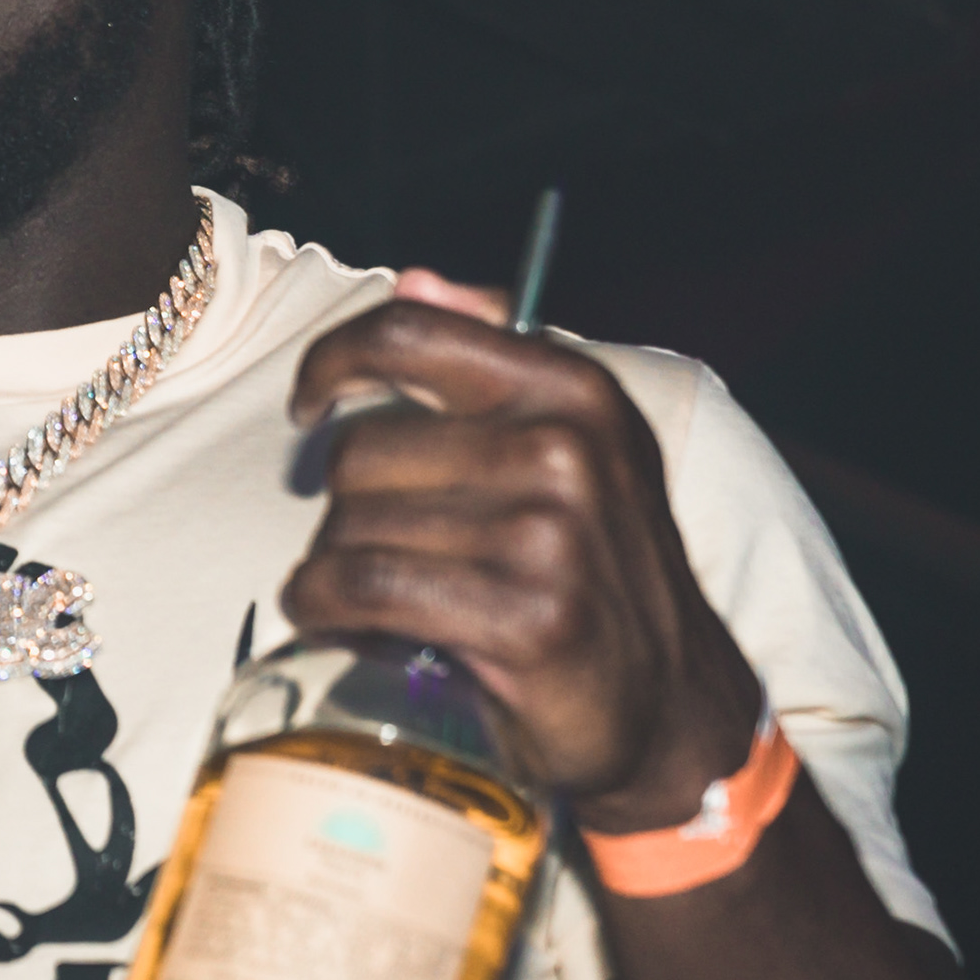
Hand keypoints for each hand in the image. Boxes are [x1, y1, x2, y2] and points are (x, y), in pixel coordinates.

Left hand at [284, 302, 761, 833]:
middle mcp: (565, 449)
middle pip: (361, 450)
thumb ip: (492, 349)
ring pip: (353, 526)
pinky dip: (322, 605)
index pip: (407, 335)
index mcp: (571, 386)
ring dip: (330, 565)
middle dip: (343, 505)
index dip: (332, 361)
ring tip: (361, 591)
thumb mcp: (576, 439)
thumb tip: (412, 279)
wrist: (670, 700)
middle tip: (371, 543)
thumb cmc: (600, 562)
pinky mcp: (526, 618)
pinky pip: (364, 589)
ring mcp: (549, 535)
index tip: (309, 404)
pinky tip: (328, 615)